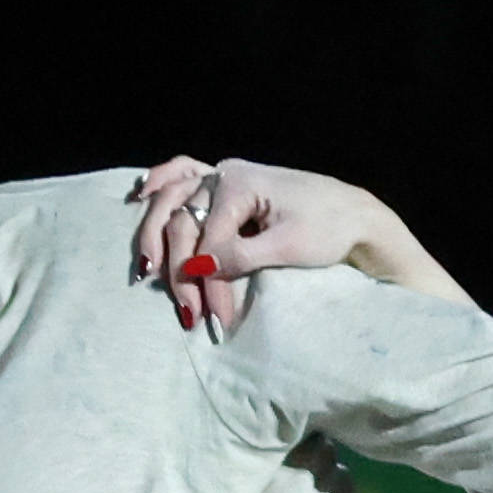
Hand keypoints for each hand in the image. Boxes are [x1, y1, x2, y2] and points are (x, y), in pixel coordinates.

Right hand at [126, 156, 419, 336]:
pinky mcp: (226, 182)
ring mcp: (222, 174)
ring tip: (147, 271)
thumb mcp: (289, 246)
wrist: (353, 213)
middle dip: (180, 271)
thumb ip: (242, 255)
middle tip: (188, 313)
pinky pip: (183, 174)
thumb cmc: (328, 229)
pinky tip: (140, 194)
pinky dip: (161, 182)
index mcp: (239, 184)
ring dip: (156, 235)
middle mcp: (224, 174)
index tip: (214, 319)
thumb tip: (197, 267)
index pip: (207, 238)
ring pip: (172, 201)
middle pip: (182, 222)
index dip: (206, 282)